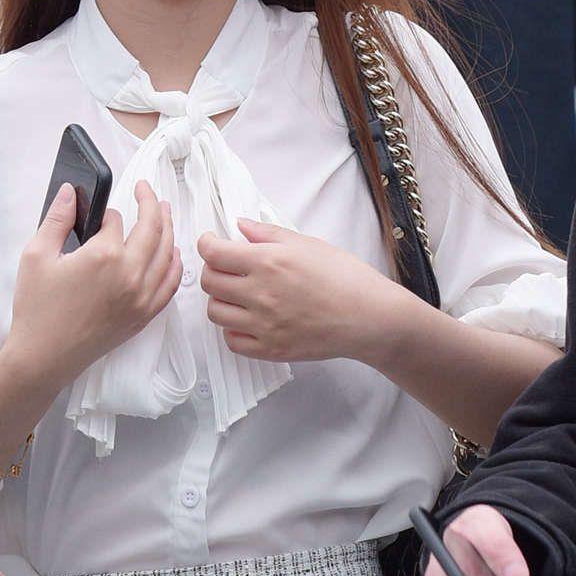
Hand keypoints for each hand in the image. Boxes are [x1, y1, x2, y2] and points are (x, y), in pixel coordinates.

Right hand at [2, 182, 180, 387]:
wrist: (44, 357)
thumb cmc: (36, 309)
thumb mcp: (36, 255)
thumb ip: (57, 218)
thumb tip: (71, 191)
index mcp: (105, 256)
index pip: (116, 220)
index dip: (105, 213)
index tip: (95, 214)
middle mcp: (130, 275)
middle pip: (153, 229)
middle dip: (151, 204)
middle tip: (147, 191)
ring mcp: (141, 298)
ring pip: (168, 254)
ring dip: (168, 229)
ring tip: (163, 214)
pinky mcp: (144, 316)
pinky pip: (170, 285)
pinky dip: (174, 265)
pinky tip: (172, 253)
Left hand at [198, 219, 407, 362]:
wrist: (368, 317)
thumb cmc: (344, 276)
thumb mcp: (306, 244)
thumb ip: (267, 234)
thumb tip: (239, 226)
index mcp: (267, 262)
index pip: (213, 253)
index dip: (206, 244)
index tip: (210, 242)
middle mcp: (259, 294)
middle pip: (209, 282)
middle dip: (212, 270)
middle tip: (226, 268)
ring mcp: (263, 325)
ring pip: (215, 312)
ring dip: (220, 300)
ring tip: (237, 294)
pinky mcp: (270, 349)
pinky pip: (232, 341)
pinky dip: (233, 329)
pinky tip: (247, 319)